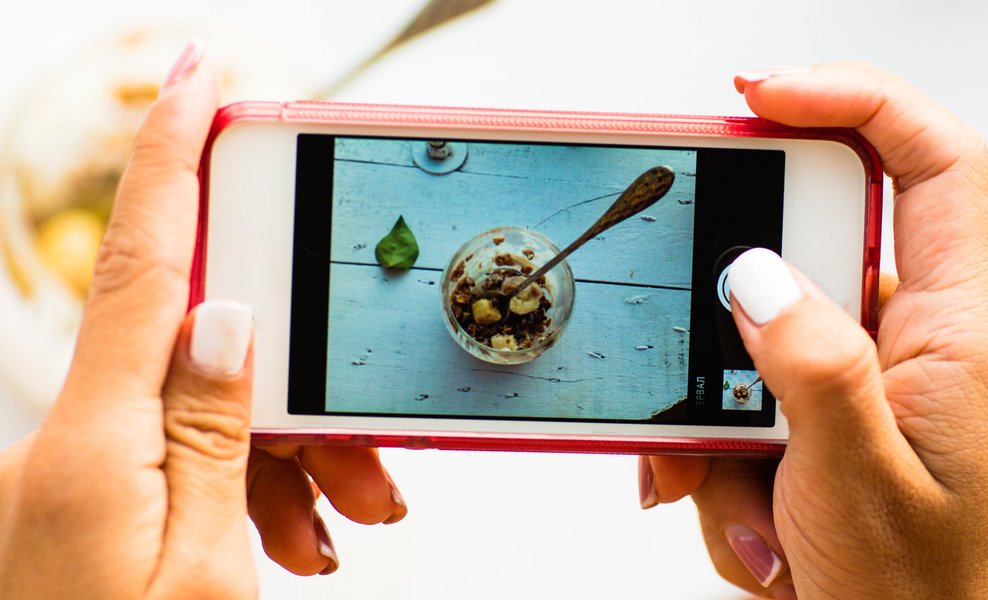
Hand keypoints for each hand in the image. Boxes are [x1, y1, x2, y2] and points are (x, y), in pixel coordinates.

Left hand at [0, 41, 404, 597]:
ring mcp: (91, 465)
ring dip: (295, 461)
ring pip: (218, 407)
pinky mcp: (105, 493)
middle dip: (302, 395)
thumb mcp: (202, 567)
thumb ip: (216, 433)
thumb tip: (230, 318)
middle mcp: (81, 434)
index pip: (146, 259)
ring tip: (342, 532)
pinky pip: (196, 453)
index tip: (202, 74)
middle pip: (210, 350)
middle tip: (366, 475)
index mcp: (98, 438)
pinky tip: (299, 540)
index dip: (172, 155)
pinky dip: (259, 486)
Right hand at [640, 63, 987, 598]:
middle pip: (809, 250)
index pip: (931, 159)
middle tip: (710, 374)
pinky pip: (741, 396)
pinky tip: (747, 518)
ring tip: (745, 502)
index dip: (854, 100)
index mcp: (958, 330)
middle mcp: (912, 340)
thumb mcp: (859, 485)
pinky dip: (716, 456)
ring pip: (754, 335)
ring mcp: (859, 379)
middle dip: (738, 314)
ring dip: (719, 420)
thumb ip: (811, 367)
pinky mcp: (818, 417)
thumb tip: (754, 271)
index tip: (762, 94)